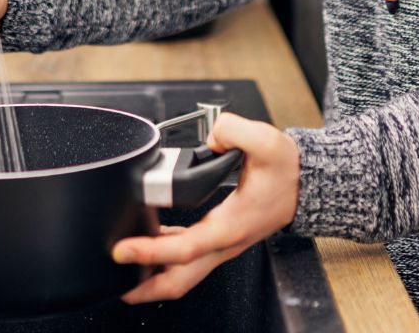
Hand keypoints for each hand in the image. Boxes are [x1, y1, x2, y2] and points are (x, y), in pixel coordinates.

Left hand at [111, 113, 300, 303]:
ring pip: (181, 274)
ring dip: (151, 275)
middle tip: (114, 282)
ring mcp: (221, 245)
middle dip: (144, 287)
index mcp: (231, 226)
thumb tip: (212, 135)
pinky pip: (186, 257)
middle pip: (178, 280)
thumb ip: (235, 131)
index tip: (123, 249)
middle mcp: (223, 243)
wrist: (305, 184)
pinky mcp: (219, 239)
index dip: (151, 252)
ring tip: (122, 269)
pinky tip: (150, 244)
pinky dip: (164, 258)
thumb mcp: (267, 142)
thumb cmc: (287, 171)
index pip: (185, 249)